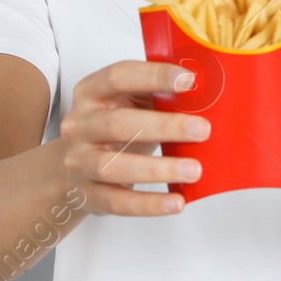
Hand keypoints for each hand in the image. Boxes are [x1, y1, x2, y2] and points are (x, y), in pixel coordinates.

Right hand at [57, 60, 208, 215]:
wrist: (73, 168)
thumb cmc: (115, 128)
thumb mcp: (129, 103)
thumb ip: (157, 95)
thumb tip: (208, 95)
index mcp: (91, 92)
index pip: (118, 76)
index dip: (153, 76)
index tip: (189, 80)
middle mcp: (79, 125)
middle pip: (117, 123)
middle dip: (163, 126)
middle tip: (202, 130)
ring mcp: (79, 161)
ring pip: (113, 166)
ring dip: (157, 169)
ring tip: (194, 170)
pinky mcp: (87, 194)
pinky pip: (118, 202)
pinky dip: (149, 204)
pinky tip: (176, 202)